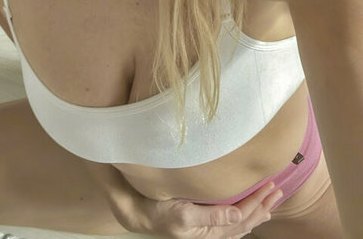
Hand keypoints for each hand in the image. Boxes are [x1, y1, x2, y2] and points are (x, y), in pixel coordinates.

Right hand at [111, 180, 282, 237]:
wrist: (139, 213)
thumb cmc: (158, 211)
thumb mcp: (183, 213)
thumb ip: (212, 216)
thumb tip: (239, 215)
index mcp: (210, 229)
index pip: (241, 215)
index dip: (257, 201)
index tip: (270, 186)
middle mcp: (211, 230)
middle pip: (244, 220)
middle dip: (262, 205)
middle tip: (277, 190)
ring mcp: (207, 227)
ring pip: (239, 222)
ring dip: (256, 210)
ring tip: (270, 201)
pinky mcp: (201, 221)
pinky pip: (229, 221)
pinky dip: (243, 216)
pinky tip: (248, 212)